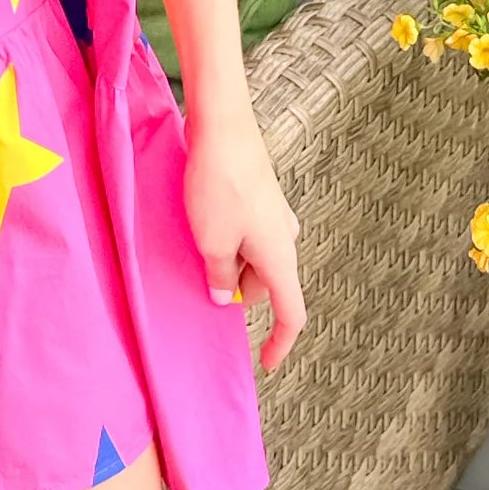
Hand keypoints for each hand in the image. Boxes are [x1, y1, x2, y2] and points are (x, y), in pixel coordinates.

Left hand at [183, 106, 305, 372]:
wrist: (223, 126)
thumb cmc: (218, 185)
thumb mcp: (211, 241)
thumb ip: (218, 274)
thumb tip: (224, 295)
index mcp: (280, 256)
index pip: (291, 313)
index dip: (280, 342)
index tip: (266, 363)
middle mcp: (285, 237)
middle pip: (267, 284)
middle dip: (239, 292)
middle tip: (203, 283)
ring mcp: (274, 215)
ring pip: (255, 257)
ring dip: (231, 264)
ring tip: (197, 251)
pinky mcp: (260, 196)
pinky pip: (249, 234)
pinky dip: (230, 242)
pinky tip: (203, 229)